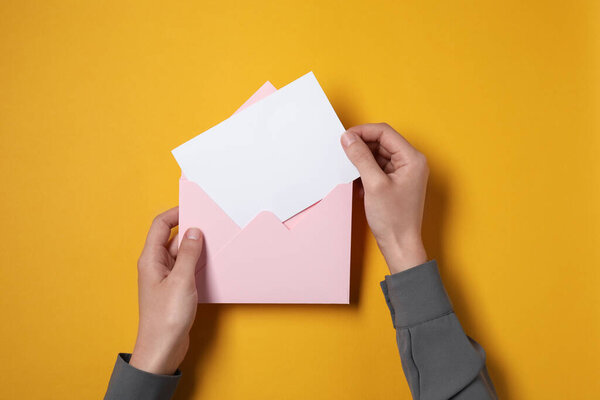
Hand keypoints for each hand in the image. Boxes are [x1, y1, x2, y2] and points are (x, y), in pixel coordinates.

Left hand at [129, 207, 203, 374]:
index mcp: (150, 259)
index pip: (160, 226)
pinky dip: (198, 263)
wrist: (163, 349)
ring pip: (182, 253)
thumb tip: (194, 232)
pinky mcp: (175, 288)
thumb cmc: (166, 318)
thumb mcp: (181, 281)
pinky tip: (211, 264)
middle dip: (191, 231)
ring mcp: (166, 277)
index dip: (176, 213)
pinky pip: (187, 268)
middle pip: (173, 238)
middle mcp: (156, 265)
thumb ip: (188, 254)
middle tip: (212, 226)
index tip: (194, 208)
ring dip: (196, 249)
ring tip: (215, 244)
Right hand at [341, 123, 428, 273]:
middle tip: (343, 151)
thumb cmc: (394, 220)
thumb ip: (360, 158)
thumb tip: (348, 138)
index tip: (345, 137)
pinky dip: (366, 171)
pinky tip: (358, 183)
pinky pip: (378, 167)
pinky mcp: (396, 182)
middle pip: (382, 142)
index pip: (385, 132)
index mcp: (412, 159)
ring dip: (363, 160)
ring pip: (378, 155)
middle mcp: (411, 162)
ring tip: (350, 170)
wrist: (400, 245)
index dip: (363, 131)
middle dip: (361, 145)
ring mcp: (404, 172)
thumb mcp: (373, 184)